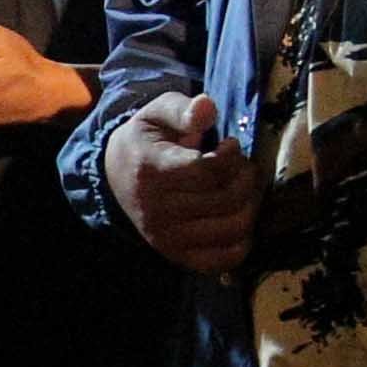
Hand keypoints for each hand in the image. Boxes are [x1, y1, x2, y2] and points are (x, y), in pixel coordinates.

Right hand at [102, 90, 259, 278]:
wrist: (116, 178)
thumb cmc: (147, 142)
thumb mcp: (157, 113)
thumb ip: (182, 108)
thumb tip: (207, 108)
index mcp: (151, 171)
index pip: (207, 171)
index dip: (231, 156)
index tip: (230, 144)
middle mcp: (157, 210)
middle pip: (225, 199)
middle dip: (246, 178)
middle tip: (243, 166)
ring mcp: (167, 238)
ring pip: (231, 228)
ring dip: (250, 205)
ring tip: (243, 189)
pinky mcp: (177, 256)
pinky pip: (224, 259)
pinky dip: (242, 241)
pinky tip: (237, 217)